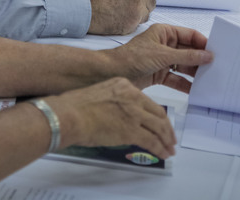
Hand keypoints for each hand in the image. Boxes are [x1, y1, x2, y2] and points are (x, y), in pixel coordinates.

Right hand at [45, 77, 175, 158]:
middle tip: (170, 138)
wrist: (69, 115)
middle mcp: (132, 96)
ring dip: (166, 140)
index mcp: (124, 85)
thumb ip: (115, 103)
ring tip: (169, 149)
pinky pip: (152, 141)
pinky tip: (163, 153)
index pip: (147, 102)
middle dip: (167, 128)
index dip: (157, 115)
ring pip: (158, 127)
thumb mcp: (100, 95)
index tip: (160, 123)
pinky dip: (160, 148)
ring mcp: (133, 113)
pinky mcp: (131, 130)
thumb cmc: (75, 107)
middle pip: (158, 113)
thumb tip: (120, 119)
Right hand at [83, 0, 157, 34]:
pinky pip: (137, 25)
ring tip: (120, 14)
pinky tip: (117, 20)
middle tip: (132, 8)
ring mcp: (138, 7)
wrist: (84, 6)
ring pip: (146, 15)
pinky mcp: (134, 22)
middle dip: (144, 6)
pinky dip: (130, 24)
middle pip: (152, 1)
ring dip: (137, 16)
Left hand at [108, 24, 211, 93]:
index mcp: (165, 33)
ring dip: (194, 73)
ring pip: (183, 66)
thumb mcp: (163, 55)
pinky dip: (184, 84)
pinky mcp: (159, 74)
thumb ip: (186, 56)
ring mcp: (162, 60)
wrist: (112, 73)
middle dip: (200, 60)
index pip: (190, 36)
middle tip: (216, 68)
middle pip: (189, 52)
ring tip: (209, 80)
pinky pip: (176, 78)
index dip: (203, 43)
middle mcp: (165, 45)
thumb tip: (207, 55)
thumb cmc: (132, 58)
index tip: (215, 52)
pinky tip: (194, 90)